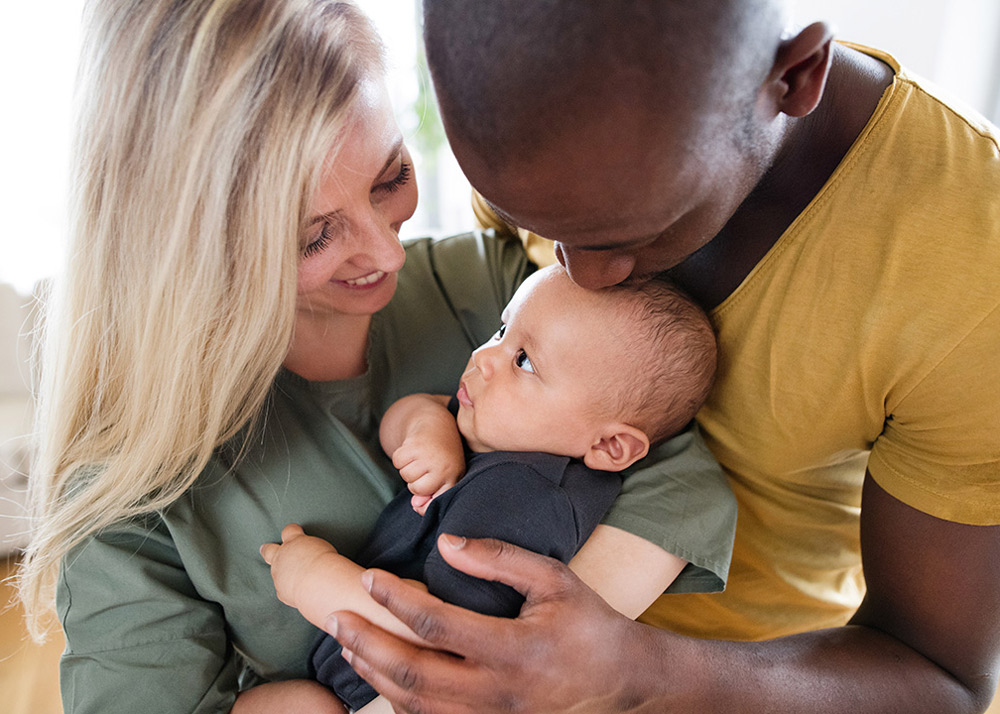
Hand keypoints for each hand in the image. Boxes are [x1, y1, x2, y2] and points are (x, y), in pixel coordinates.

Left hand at [260, 524, 339, 610]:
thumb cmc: (326, 562)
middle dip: (267, 549)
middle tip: (264, 548)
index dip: (292, 530)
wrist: (320, 582)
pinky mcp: (281, 591)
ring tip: (294, 579)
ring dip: (283, 574)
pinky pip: (283, 590)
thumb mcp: (321, 547)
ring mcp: (279, 574)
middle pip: (269, 550)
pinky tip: (299, 591)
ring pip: (276, 573)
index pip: (289, 530)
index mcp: (294, 541)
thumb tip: (310, 556)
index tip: (295, 531)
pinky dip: (289, 590)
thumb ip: (311, 549)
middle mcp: (282, 556)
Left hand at [330, 535, 685, 712]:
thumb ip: (500, 559)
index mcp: (515, 649)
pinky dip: (399, 700)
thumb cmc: (590, 624)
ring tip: (348, 645)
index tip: (369, 577)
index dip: (395, 599)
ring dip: (374, 674)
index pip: (436, 622)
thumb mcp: (555, 580)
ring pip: (415, 705)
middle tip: (336, 618)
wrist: (624, 683)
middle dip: (366, 644)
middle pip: (413, 672)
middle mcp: (498, 691)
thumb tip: (446, 542)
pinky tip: (381, 676)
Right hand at [392, 436, 464, 514]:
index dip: (424, 503)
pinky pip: (397, 462)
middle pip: (415, 489)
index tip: (420, 499)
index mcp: (453, 478)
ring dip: (407, 467)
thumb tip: (416, 505)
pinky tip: (411, 450)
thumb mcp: (442, 475)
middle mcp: (443, 468)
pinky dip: (400, 457)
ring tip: (418, 457)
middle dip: (414, 480)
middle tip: (422, 466)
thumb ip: (431, 494)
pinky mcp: (416, 445)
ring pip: (405, 475)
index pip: (435, 502)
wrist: (437, 424)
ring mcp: (429, 457)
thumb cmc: (440, 455)